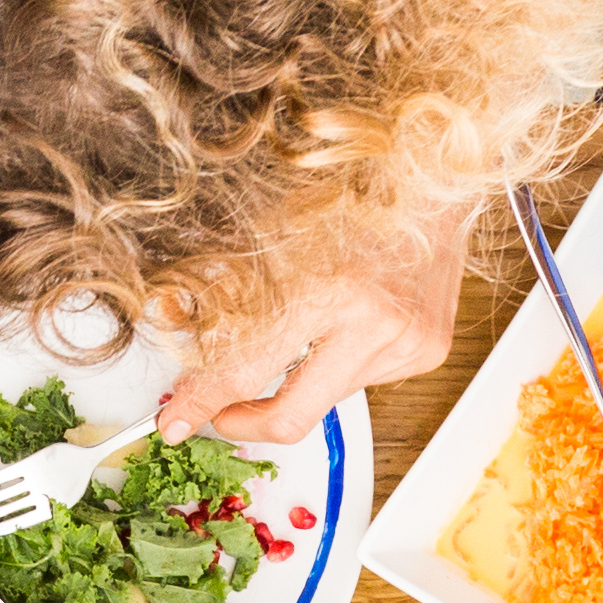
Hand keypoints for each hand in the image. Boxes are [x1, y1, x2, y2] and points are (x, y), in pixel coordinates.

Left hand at [157, 196, 480, 444]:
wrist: (433, 179)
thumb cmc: (352, 194)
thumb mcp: (268, 233)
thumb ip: (217, 287)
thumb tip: (169, 321)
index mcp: (332, 291)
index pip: (248, 371)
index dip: (204, 402)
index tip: (177, 421)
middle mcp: (374, 325)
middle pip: (291, 417)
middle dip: (245, 422)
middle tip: (221, 412)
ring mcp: (406, 345)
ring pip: (326, 399)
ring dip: (299, 380)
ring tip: (303, 331)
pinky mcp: (427, 353)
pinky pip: (362, 382)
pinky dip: (339, 363)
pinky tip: (347, 323)